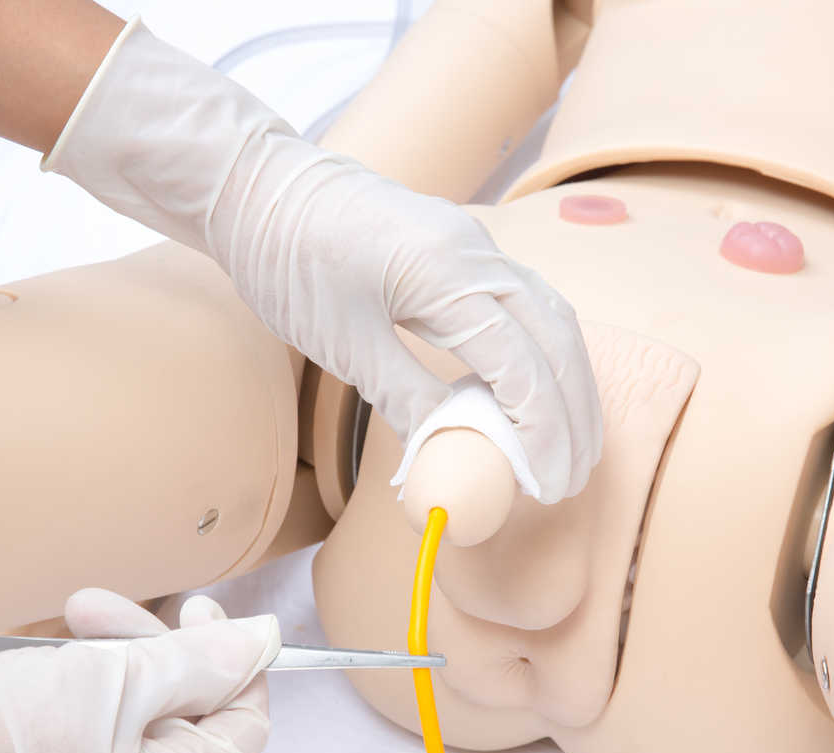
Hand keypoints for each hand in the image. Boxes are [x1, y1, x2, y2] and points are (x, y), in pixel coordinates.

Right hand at [0, 590, 277, 752]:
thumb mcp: (113, 680)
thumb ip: (198, 662)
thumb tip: (267, 640)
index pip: (242, 733)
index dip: (238, 669)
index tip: (202, 613)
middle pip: (185, 718)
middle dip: (156, 650)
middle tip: (109, 605)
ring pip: (135, 713)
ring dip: (113, 655)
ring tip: (70, 613)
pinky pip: (91, 725)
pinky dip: (80, 681)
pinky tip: (45, 652)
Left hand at [44, 18, 602, 502]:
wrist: (260, 187)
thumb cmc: (289, 260)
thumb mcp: (343, 341)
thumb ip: (406, 396)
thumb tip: (447, 454)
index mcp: (447, 272)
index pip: (523, 364)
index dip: (544, 431)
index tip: (549, 485)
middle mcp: (477, 251)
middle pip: (556, 339)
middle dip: (573, 414)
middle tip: (572, 477)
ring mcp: (475, 243)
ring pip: (550, 317)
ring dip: (567, 384)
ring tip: (570, 444)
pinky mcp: (462, 247)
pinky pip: (525, 302)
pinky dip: (542, 354)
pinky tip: (535, 392)